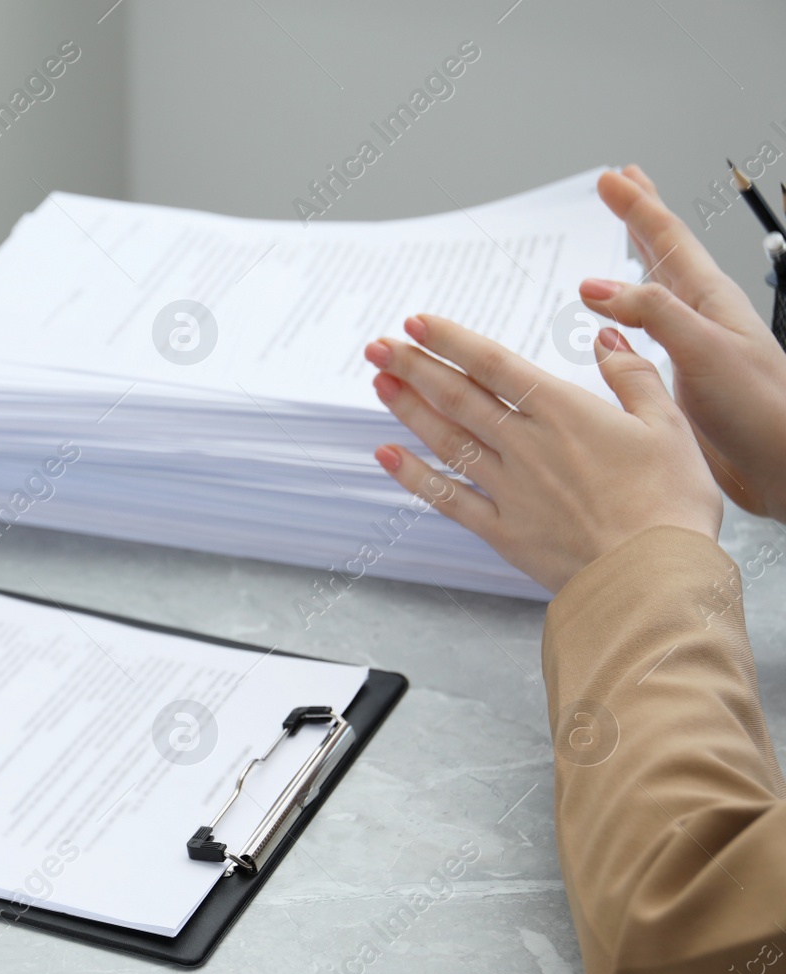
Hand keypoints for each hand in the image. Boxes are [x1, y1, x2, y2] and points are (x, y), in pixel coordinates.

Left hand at [367, 314, 721, 593]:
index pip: (494, 365)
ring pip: (447, 440)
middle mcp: (527, 446)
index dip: (450, 341)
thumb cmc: (670, 503)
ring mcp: (509, 489)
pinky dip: (414, 477)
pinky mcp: (503, 531)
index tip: (416, 322)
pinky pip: (448, 499)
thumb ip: (633, 376)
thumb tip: (608, 338)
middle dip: (414, 367)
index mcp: (565, 413)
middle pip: (459, 397)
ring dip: (409, 410)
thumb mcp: (669, 426)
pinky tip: (387, 456)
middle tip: (378, 347)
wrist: (654, 577)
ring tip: (379, 383)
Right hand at [580, 165, 785, 519]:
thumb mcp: (703, 347)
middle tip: (620, 185)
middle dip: (639, 217)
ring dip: (630, 264)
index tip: (611, 177)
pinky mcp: (677, 379)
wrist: (779, 464)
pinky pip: (639, 337)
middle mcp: (698, 317)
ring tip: (612, 244)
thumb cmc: (760, 406)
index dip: (637, 206)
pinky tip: (606, 328)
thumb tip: (596, 285)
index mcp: (708, 299)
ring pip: (652, 292)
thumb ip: (651, 312)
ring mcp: (688, 347)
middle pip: (664, 252)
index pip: (667, 238)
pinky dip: (618, 321)